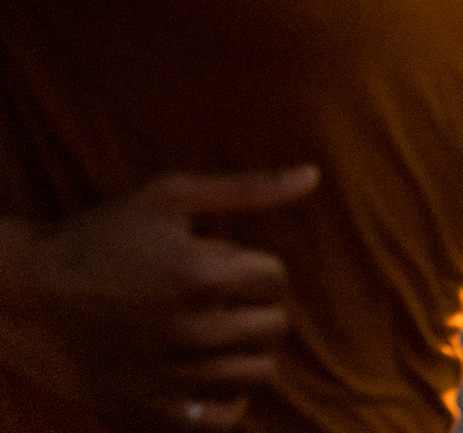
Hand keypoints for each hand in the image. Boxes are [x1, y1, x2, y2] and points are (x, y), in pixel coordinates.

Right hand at [0, 165, 317, 430]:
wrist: (26, 293)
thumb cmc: (101, 235)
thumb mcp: (172, 195)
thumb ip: (249, 188)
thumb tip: (312, 176)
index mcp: (204, 275)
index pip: (277, 279)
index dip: (255, 269)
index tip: (226, 267)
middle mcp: (192, 329)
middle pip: (274, 327)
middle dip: (257, 309)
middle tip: (223, 302)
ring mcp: (169, 374)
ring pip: (257, 375)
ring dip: (247, 353)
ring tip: (219, 337)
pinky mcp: (146, 409)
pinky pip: (219, 421)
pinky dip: (226, 403)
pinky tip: (209, 378)